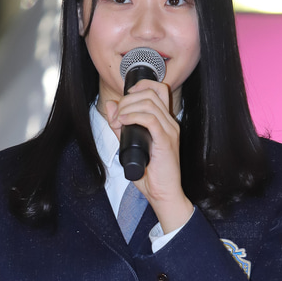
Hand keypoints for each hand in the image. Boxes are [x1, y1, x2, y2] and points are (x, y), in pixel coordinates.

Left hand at [105, 79, 193, 233]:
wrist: (164, 194)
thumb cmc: (150, 174)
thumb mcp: (129, 144)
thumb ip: (121, 125)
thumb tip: (111, 105)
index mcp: (166, 122)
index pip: (158, 90)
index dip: (140, 86)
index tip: (125, 98)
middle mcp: (170, 123)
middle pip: (151, 93)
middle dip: (128, 99)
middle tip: (116, 116)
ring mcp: (170, 131)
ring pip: (149, 103)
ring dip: (128, 108)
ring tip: (118, 122)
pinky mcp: (166, 141)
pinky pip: (150, 119)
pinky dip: (133, 117)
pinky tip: (123, 123)